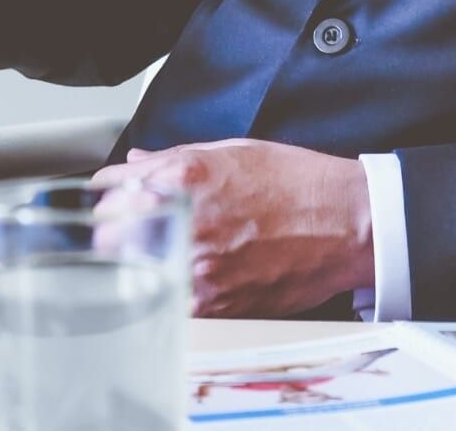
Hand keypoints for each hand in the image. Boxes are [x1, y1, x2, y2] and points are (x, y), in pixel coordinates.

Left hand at [93, 139, 373, 318]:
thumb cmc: (299, 184)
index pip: (111, 191)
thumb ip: (174, 158)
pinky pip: (169, 301)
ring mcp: (199, 267)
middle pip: (109, 238)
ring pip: (134, 275)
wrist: (348, 224)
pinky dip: (169, 292)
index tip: (109, 202)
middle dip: (112, 234)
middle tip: (124, 233)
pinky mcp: (217, 304)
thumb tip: (137, 164)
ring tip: (159, 257)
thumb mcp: (234, 152)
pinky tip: (185, 279)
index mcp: (185, 177)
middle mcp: (186, 222)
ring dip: (137, 266)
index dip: (107, 198)